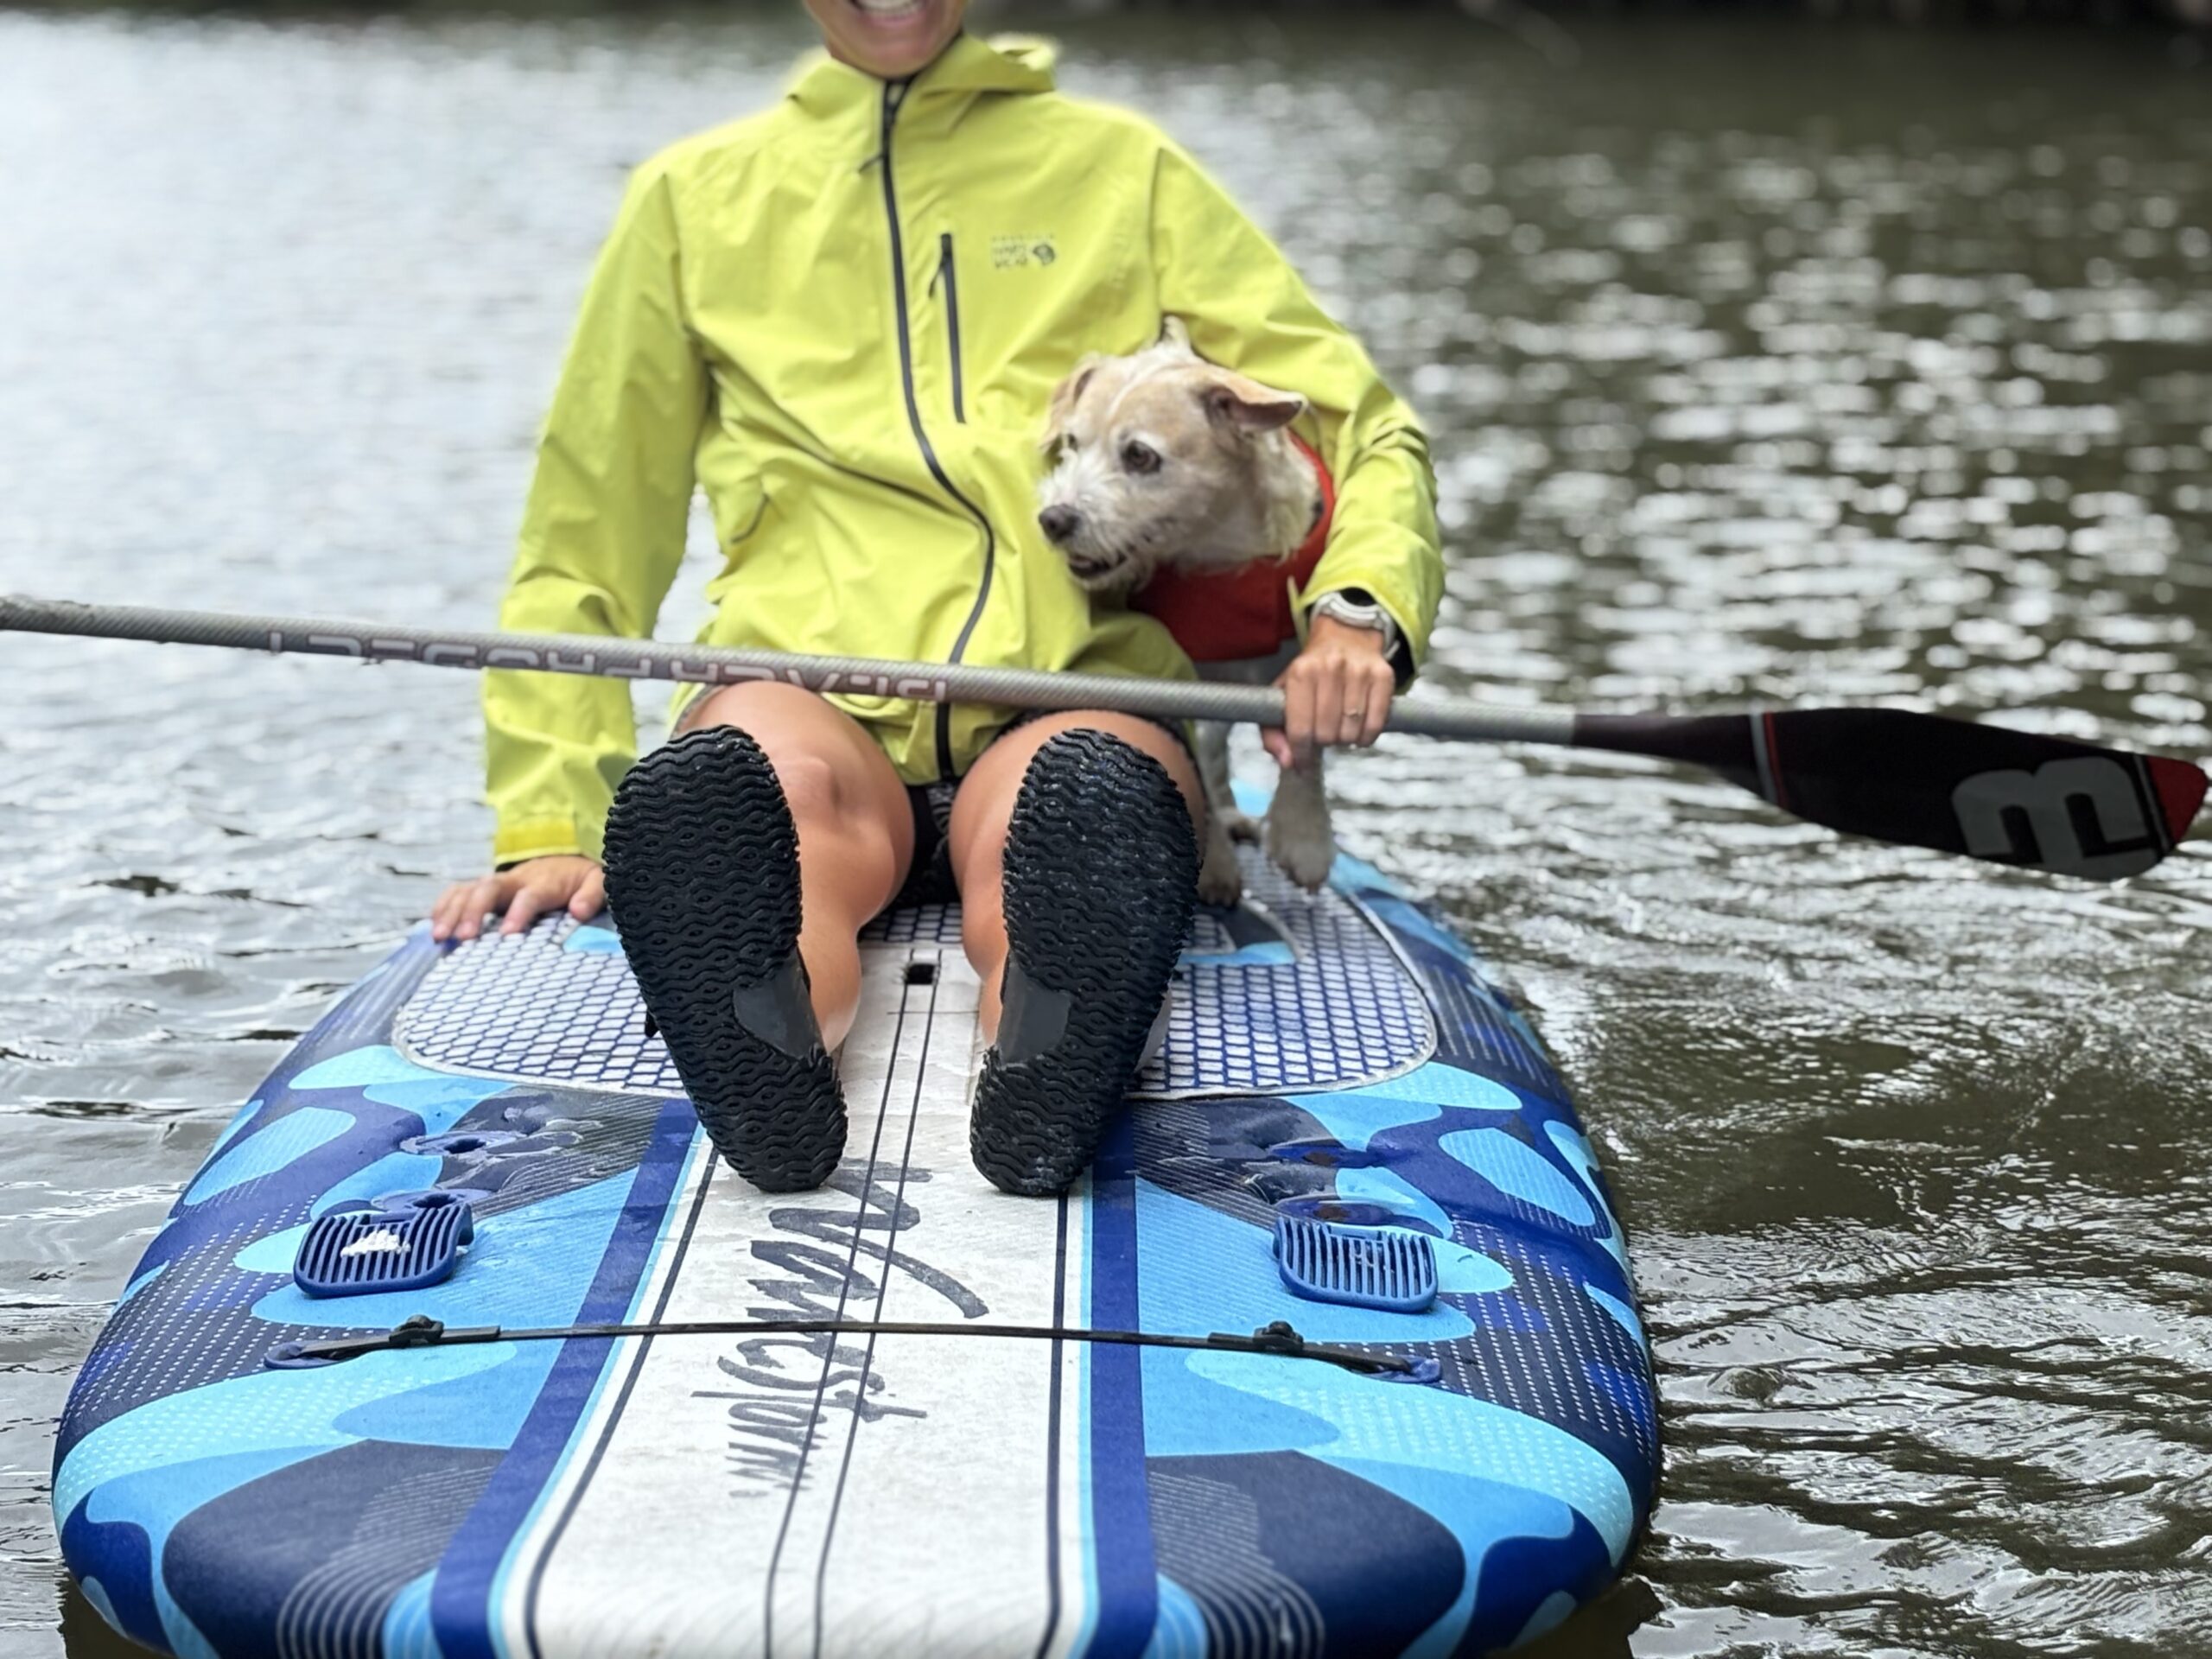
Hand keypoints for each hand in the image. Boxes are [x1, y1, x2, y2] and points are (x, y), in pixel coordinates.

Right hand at [430, 855, 604, 942]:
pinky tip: (433, 928)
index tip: (508, 934)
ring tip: (440, 937)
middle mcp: (515, 880)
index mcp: (545, 882)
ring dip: (451, 911)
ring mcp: (496, 884)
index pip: (530, 895)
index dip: (518, 912)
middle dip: (474, 912)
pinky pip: (457, 892)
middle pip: (488, 889)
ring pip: (468, 890)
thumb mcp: (597, 881)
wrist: (566, 858)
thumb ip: (592, 895)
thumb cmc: (580, 878)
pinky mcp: (483, 889)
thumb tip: (580, 911)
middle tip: (463, 937)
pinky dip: (443, 906)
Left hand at [1263, 614, 1394, 767]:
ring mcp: (1360, 672)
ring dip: (1344, 740)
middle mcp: (1330, 668)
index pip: (1300, 729)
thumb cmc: (1310, 673)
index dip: (1300, 753)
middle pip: (1326, 734)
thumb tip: (1289, 763)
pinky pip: (1376, 725)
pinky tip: (1358, 731)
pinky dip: (1366, 737)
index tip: (1301, 763)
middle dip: (1322, 742)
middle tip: (1322, 733)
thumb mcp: (1282, 694)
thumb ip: (1273, 732)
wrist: (1346, 636)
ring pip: (1351, 733)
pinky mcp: (1383, 677)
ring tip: (1339, 728)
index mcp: (1301, 672)